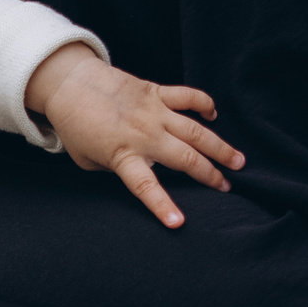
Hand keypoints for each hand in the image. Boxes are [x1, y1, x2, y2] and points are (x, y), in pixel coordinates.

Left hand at [27, 45, 242, 228]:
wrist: (69, 83)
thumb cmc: (75, 125)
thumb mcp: (87, 160)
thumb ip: (113, 170)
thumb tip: (137, 172)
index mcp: (123, 156)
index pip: (146, 187)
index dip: (162, 206)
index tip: (179, 223)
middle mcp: (143, 135)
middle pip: (185, 159)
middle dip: (210, 175)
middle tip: (227, 186)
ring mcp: (153, 112)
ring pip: (196, 131)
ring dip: (219, 147)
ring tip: (238, 160)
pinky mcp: (155, 91)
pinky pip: (187, 96)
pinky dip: (204, 103)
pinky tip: (214, 114)